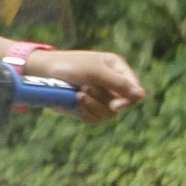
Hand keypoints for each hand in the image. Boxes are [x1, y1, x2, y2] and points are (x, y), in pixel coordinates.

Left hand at [29, 49, 145, 123]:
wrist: (43, 72)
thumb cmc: (70, 66)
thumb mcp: (96, 72)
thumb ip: (119, 83)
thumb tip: (142, 96)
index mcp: (118, 70)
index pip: (134, 90)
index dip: (128, 100)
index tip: (115, 105)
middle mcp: (111, 85)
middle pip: (122, 105)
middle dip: (103, 99)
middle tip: (85, 89)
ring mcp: (99, 98)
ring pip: (108, 114)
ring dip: (93, 105)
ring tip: (78, 93)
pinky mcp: (87, 108)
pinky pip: (95, 119)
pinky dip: (86, 113)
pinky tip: (75, 103)